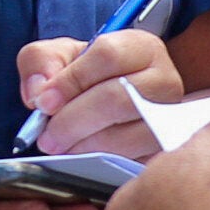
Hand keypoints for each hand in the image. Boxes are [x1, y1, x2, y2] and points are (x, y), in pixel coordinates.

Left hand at [11, 28, 178, 159]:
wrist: (105, 102)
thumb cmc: (85, 76)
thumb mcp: (58, 57)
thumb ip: (40, 61)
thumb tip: (40, 92)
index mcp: (141, 47)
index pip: (107, 56)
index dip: (71, 81)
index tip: (44, 102)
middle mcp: (164, 80)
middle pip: (118, 99)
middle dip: (73, 121)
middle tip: (47, 136)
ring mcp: (169, 118)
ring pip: (127, 135)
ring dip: (85, 145)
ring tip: (61, 147)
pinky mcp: (164, 149)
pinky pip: (134, 160)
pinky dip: (102, 161)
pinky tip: (83, 156)